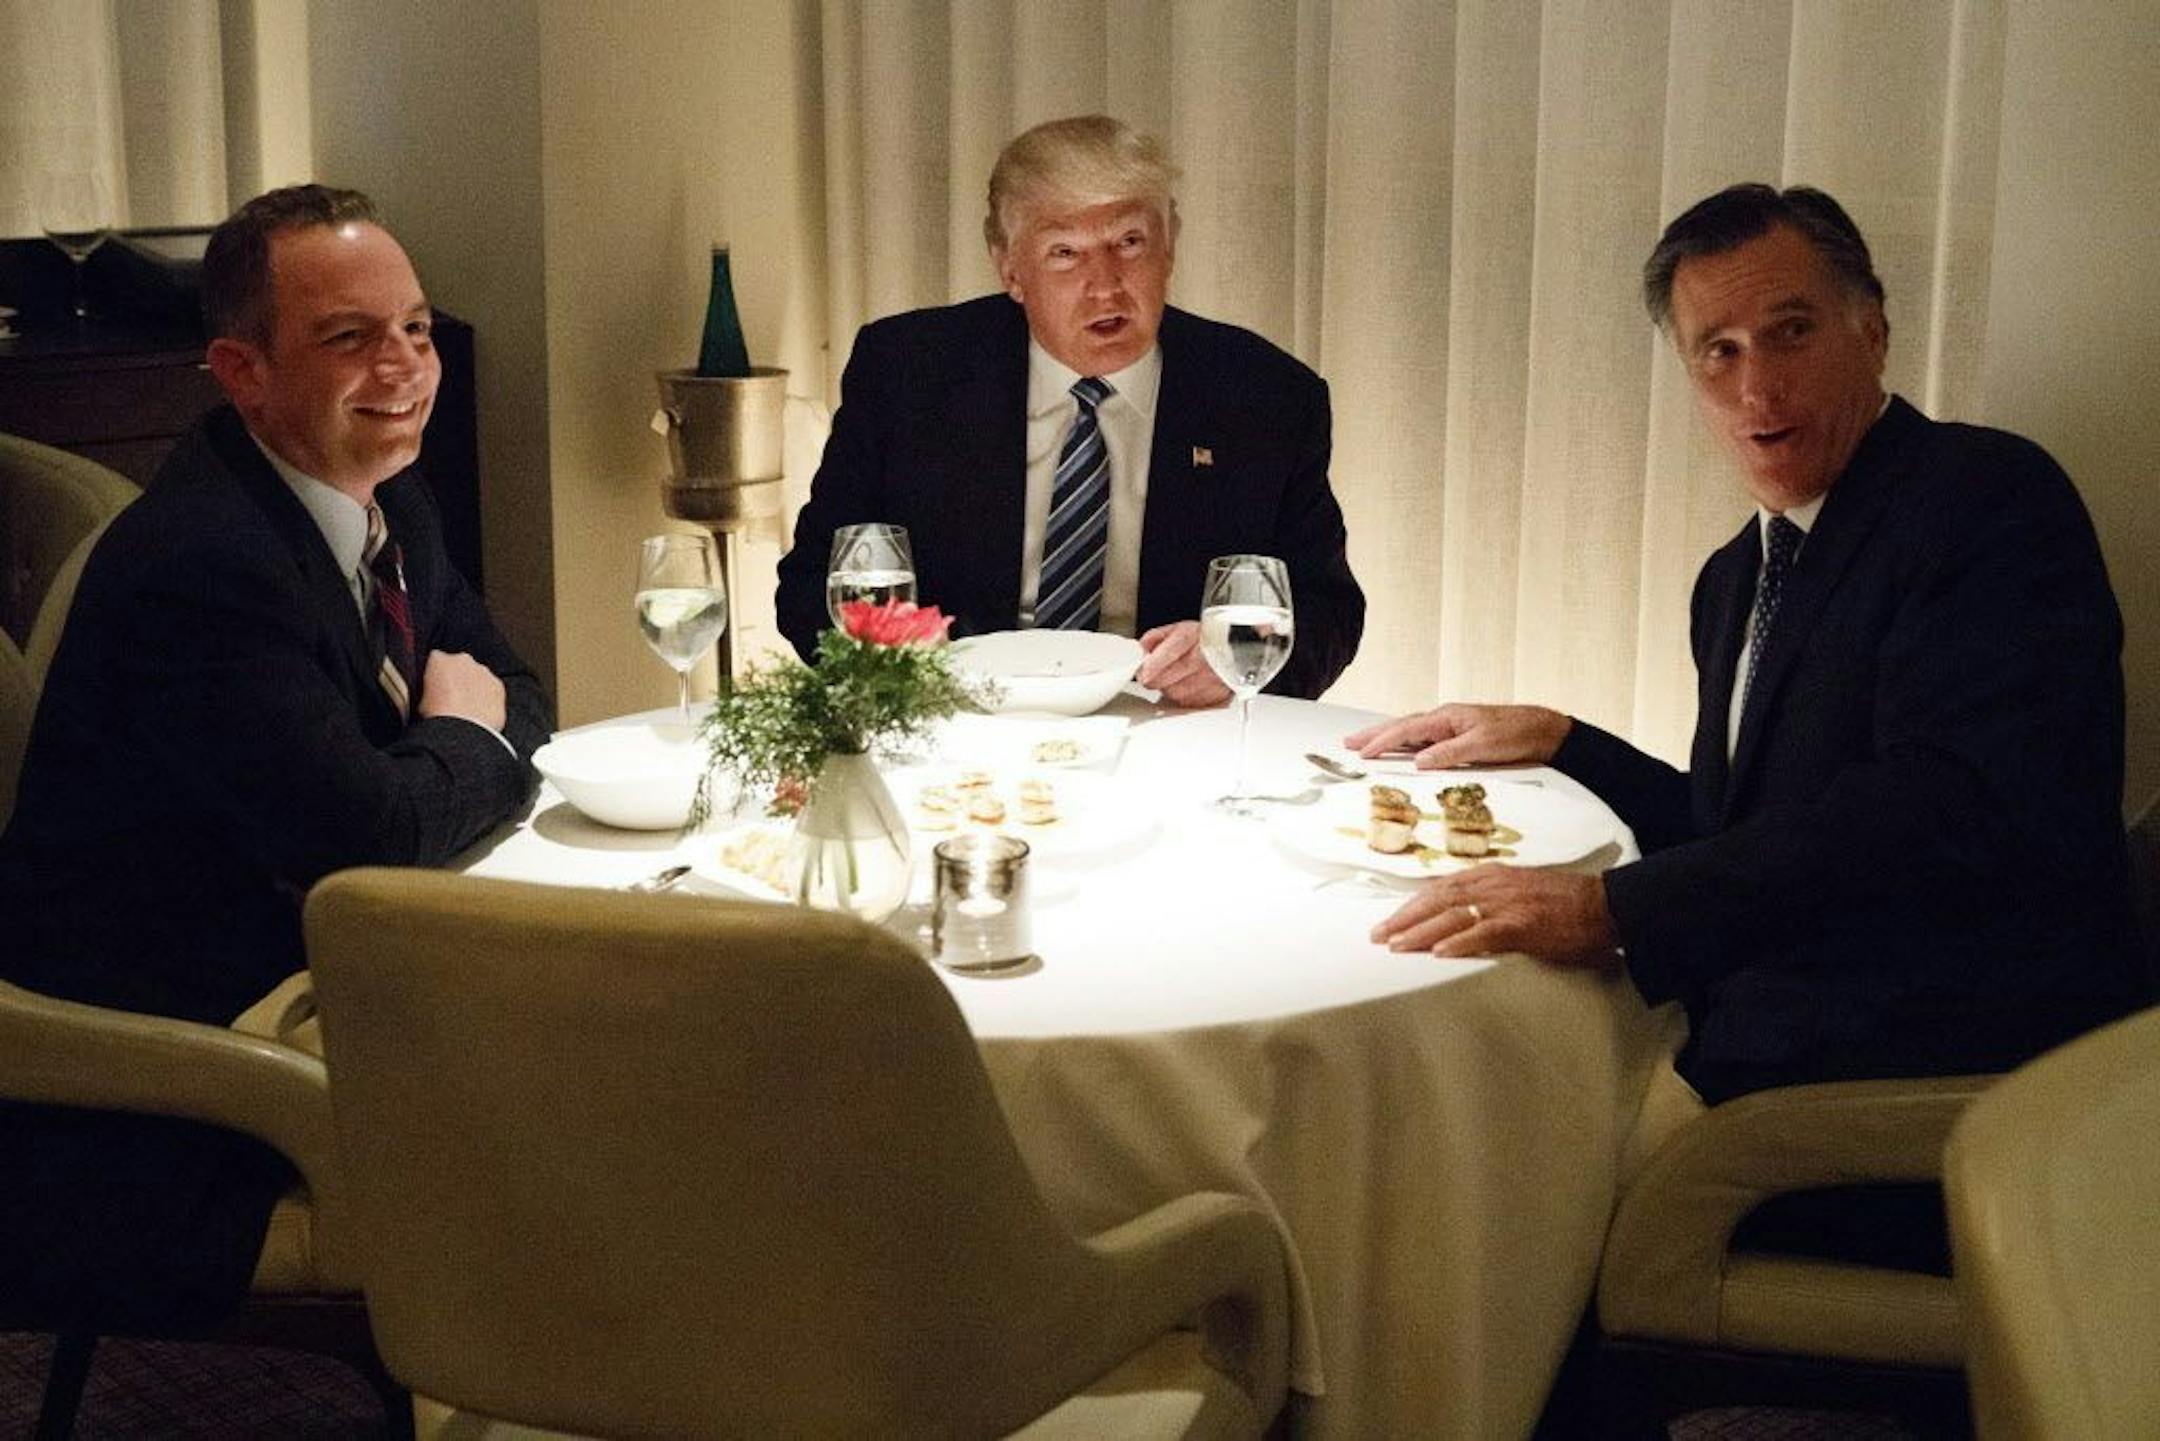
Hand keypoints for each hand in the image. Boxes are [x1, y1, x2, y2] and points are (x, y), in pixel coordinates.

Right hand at [417, 650, 506, 731]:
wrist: (463, 731)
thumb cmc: (437, 717)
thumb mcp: (419, 702)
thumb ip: (427, 690)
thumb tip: (431, 696)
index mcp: (438, 660)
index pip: (435, 660)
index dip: (435, 674)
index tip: (436, 686)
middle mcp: (462, 660)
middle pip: (459, 665)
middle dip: (457, 677)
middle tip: (452, 698)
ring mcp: (483, 672)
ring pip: (477, 676)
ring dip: (474, 686)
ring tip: (467, 708)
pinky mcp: (498, 685)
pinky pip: (492, 689)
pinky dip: (488, 697)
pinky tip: (480, 712)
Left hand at [1137, 621, 1231, 707]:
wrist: (1237, 647)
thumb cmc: (1206, 638)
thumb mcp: (1178, 629)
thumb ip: (1153, 638)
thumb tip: (1140, 652)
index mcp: (1190, 638)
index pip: (1162, 659)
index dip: (1149, 668)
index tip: (1143, 672)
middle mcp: (1202, 660)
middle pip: (1165, 682)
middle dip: (1156, 679)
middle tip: (1157, 673)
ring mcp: (1211, 680)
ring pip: (1176, 695)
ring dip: (1171, 688)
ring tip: (1179, 675)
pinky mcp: (1217, 695)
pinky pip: (1190, 702)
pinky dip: (1186, 695)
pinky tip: (1191, 683)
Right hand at [1342, 703, 1569, 767]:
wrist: (1542, 730)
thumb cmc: (1516, 734)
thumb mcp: (1481, 746)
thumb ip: (1448, 753)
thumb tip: (1419, 761)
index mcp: (1447, 717)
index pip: (1406, 730)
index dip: (1382, 741)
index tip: (1362, 752)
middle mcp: (1445, 719)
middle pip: (1402, 726)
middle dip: (1374, 734)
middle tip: (1350, 742)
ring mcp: (1451, 726)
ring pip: (1411, 732)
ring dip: (1387, 738)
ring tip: (1365, 744)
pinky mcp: (1458, 736)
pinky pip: (1424, 739)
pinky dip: (1406, 743)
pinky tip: (1401, 750)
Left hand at [1371, 864, 1619, 965]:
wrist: (1602, 905)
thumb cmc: (1562, 902)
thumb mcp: (1518, 890)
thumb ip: (1489, 897)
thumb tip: (1459, 914)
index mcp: (1491, 875)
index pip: (1440, 888)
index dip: (1412, 904)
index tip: (1390, 919)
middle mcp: (1492, 884)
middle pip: (1437, 899)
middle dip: (1405, 918)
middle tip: (1378, 935)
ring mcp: (1506, 903)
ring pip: (1452, 915)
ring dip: (1420, 931)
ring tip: (1396, 945)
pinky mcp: (1521, 924)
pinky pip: (1483, 933)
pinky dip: (1459, 942)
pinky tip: (1438, 953)